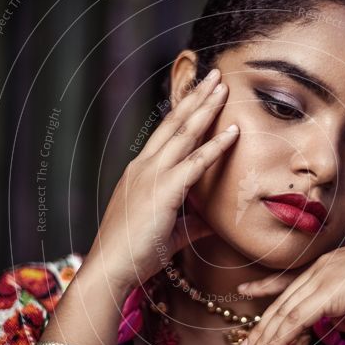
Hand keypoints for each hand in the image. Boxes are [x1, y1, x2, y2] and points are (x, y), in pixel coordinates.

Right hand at [87, 68, 237, 288]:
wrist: (110, 270)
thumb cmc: (134, 254)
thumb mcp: (168, 234)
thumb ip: (191, 224)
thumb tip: (211, 223)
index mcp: (140, 172)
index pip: (166, 134)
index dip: (185, 111)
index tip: (201, 93)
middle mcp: (144, 167)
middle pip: (174, 123)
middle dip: (197, 97)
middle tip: (216, 75)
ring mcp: (151, 176)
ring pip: (184, 133)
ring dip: (206, 107)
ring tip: (223, 85)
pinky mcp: (163, 191)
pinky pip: (196, 162)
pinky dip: (216, 145)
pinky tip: (234, 130)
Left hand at [237, 238, 344, 344]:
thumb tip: (338, 323)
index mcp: (330, 264)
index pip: (291, 278)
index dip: (266, 286)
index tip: (247, 290)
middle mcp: (321, 267)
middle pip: (283, 299)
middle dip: (262, 325)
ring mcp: (323, 277)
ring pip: (285, 311)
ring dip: (266, 336)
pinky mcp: (327, 291)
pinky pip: (296, 318)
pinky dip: (280, 337)